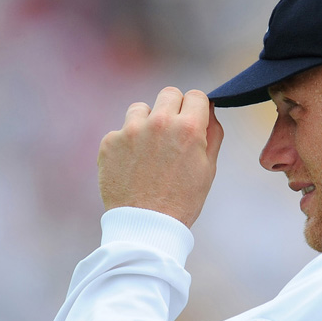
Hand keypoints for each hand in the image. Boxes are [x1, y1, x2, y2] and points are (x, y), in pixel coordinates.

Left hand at [98, 87, 223, 227]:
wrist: (145, 226)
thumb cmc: (182, 201)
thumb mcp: (208, 169)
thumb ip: (212, 135)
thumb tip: (209, 111)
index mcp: (187, 128)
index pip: (195, 95)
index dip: (195, 108)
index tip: (192, 120)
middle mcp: (159, 122)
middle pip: (169, 94)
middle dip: (173, 109)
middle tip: (171, 133)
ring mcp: (130, 130)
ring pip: (141, 108)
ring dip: (146, 122)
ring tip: (149, 151)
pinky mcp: (109, 142)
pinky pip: (120, 131)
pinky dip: (126, 144)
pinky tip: (132, 166)